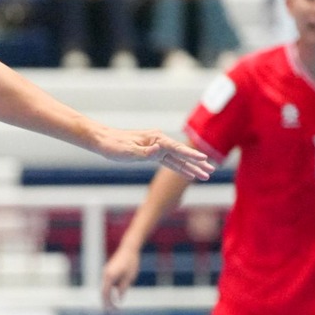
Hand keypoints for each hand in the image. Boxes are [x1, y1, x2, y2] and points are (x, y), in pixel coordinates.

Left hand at [91, 127, 215, 180]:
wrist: (103, 140)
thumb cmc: (113, 146)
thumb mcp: (128, 151)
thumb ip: (145, 153)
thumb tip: (159, 150)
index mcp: (156, 140)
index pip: (177, 149)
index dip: (191, 155)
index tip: (204, 159)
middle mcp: (158, 142)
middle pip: (181, 154)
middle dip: (196, 164)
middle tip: (211, 172)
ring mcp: (156, 147)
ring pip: (177, 159)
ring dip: (191, 167)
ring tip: (204, 174)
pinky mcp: (152, 152)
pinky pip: (169, 161)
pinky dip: (179, 166)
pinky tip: (187, 171)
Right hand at [101, 246, 140, 311]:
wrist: (129, 248)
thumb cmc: (131, 263)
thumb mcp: (129, 278)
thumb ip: (122, 289)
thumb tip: (118, 299)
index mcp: (109, 277)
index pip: (105, 294)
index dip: (107, 304)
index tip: (111, 312)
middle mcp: (105, 275)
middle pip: (103, 292)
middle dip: (106, 302)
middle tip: (111, 312)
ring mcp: (106, 272)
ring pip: (106, 288)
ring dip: (110, 296)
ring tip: (116, 304)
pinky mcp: (109, 271)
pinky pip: (108, 283)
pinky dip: (111, 290)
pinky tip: (119, 291)